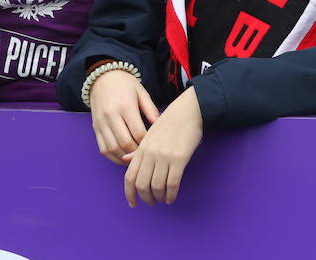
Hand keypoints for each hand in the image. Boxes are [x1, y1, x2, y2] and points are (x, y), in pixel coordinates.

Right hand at [90, 68, 159, 164]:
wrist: (102, 77)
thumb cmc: (125, 84)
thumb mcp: (141, 92)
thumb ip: (151, 109)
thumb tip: (160, 125)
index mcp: (125, 105)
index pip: (137, 131)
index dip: (146, 142)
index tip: (154, 146)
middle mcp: (111, 115)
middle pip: (125, 143)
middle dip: (136, 152)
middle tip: (146, 156)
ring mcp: (101, 123)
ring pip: (112, 148)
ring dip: (125, 158)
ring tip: (136, 159)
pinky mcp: (95, 128)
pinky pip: (103, 148)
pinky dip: (113, 157)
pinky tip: (123, 158)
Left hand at [123, 87, 203, 206]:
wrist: (189, 111)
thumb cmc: (171, 121)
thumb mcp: (150, 134)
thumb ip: (139, 150)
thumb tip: (125, 160)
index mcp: (142, 148)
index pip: (129, 177)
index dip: (129, 193)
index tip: (133, 203)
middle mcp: (150, 154)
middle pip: (142, 185)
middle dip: (146, 198)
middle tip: (152, 202)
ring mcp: (164, 157)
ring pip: (157, 186)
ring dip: (159, 197)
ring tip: (163, 199)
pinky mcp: (179, 159)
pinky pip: (172, 183)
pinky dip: (171, 194)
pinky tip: (172, 197)